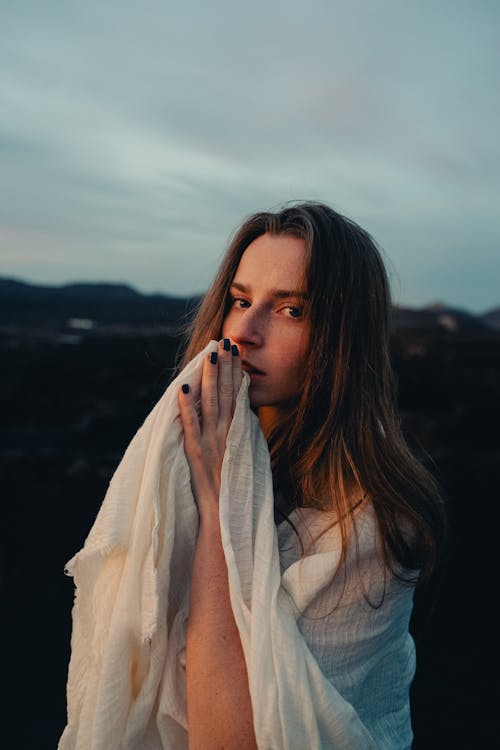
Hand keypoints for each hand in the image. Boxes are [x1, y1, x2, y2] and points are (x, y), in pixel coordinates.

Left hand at [178, 338, 241, 518]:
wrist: (226, 516)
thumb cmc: (237, 491)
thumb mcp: (248, 456)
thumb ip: (244, 434)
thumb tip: (245, 414)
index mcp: (238, 433)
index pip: (238, 395)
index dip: (236, 371)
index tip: (235, 352)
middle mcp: (226, 432)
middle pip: (225, 392)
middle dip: (225, 366)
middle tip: (226, 342)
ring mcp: (211, 441)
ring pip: (210, 402)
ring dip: (209, 376)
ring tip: (209, 354)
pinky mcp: (195, 452)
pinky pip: (190, 424)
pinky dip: (186, 406)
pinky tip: (184, 387)